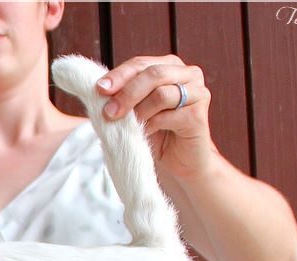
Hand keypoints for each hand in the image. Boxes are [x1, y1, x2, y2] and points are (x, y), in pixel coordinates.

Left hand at [97, 55, 215, 178]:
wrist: (178, 161)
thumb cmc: (155, 132)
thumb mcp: (135, 109)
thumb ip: (122, 95)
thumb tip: (98, 89)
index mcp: (169, 66)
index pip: (140, 64)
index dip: (119, 75)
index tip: (99, 89)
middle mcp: (188, 74)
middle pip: (153, 74)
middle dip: (127, 92)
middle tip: (109, 112)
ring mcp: (197, 93)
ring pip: (161, 94)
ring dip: (138, 111)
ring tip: (128, 126)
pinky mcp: (198, 116)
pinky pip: (168, 116)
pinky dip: (151, 125)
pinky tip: (145, 133)